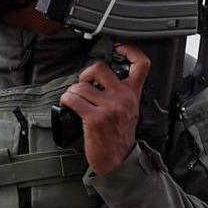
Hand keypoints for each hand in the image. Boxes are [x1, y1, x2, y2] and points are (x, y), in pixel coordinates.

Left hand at [58, 43, 149, 174]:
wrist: (118, 160)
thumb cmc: (119, 136)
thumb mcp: (128, 110)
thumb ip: (120, 92)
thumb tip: (98, 79)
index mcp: (133, 94)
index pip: (141, 65)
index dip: (131, 50)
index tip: (120, 48)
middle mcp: (123, 98)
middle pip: (99, 68)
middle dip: (85, 74)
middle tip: (84, 85)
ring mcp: (109, 107)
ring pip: (80, 85)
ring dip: (72, 93)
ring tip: (75, 102)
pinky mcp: (95, 117)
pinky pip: (72, 98)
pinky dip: (66, 100)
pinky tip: (69, 106)